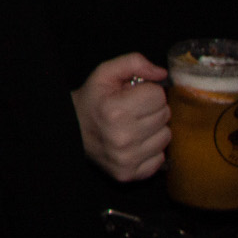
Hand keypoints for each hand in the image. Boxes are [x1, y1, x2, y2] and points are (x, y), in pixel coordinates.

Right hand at [71, 53, 169, 181]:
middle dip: (152, 108)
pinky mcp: (129, 174)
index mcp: (116, 110)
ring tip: (135, 126)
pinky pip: (160, 158)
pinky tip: (135, 143)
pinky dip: (151, 150)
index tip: (134, 95)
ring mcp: (126, 159)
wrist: (71, 131)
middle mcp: (123, 137)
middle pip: (165, 115)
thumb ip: (133, 62)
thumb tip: (162, 73)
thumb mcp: (105, 73)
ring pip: (166, 137)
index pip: (158, 95)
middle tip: (134, 110)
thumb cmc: (92, 100)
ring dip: (154, 129)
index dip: (147, 91)